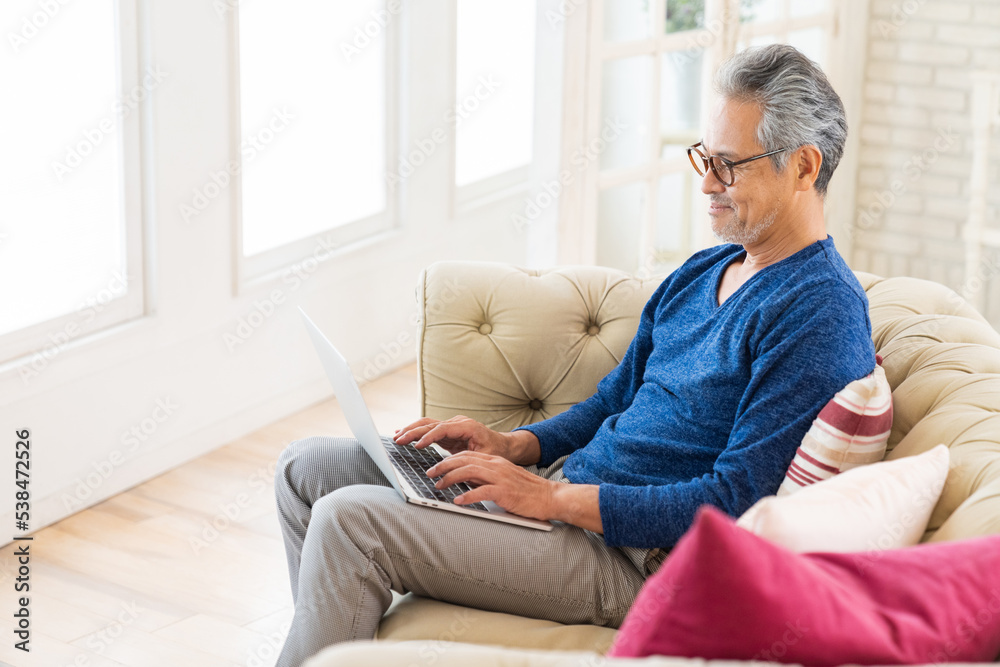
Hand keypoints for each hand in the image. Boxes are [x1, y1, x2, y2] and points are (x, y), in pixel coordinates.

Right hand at [394, 415, 539, 465]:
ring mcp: (452, 425)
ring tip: (396, 437)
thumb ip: (469, 461)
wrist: (504, 446)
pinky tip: (404, 434)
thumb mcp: (485, 458)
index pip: (442, 429)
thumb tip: (453, 469)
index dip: (428, 437)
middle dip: (413, 432)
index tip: (417, 446)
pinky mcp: (448, 431)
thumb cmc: (496, 452)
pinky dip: (416, 432)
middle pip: (430, 424)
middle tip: (398, 440)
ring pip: (427, 424)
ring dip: (411, 430)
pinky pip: (429, 429)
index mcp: (467, 426)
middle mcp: (457, 422)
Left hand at [425, 451, 558, 520]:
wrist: (550, 496)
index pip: (466, 455)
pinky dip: (467, 496)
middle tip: (429, 473)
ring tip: (438, 485)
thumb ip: (486, 478)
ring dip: (450, 479)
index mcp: (495, 461)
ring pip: (469, 472)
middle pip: (464, 460)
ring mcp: (501, 478)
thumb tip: (465, 482)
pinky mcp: (505, 492)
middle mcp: (496, 466)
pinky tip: (457, 501)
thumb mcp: (504, 479)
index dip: (448, 460)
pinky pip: (482, 492)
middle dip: (443, 466)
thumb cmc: (527, 491)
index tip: (435, 467)